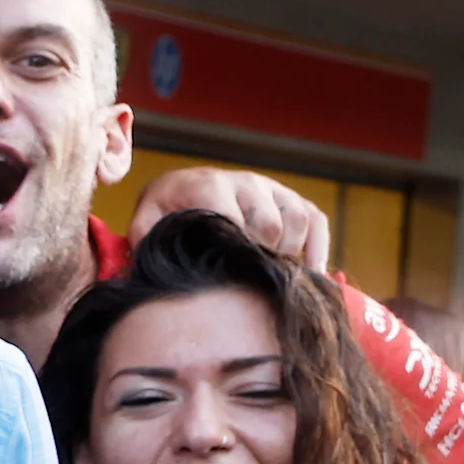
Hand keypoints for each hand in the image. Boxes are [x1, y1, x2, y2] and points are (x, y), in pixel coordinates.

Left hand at [128, 165, 331, 270]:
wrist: (177, 191)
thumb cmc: (162, 216)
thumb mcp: (146, 226)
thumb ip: (146, 243)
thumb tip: (150, 273)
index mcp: (208, 185)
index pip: (234, 219)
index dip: (236, 251)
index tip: (227, 278)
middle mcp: (245, 181)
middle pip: (270, 224)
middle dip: (261, 257)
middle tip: (246, 282)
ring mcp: (271, 188)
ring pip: (297, 221)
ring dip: (287, 253)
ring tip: (268, 277)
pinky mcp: (290, 198)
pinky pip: (316, 220)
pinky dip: (318, 248)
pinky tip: (310, 274)